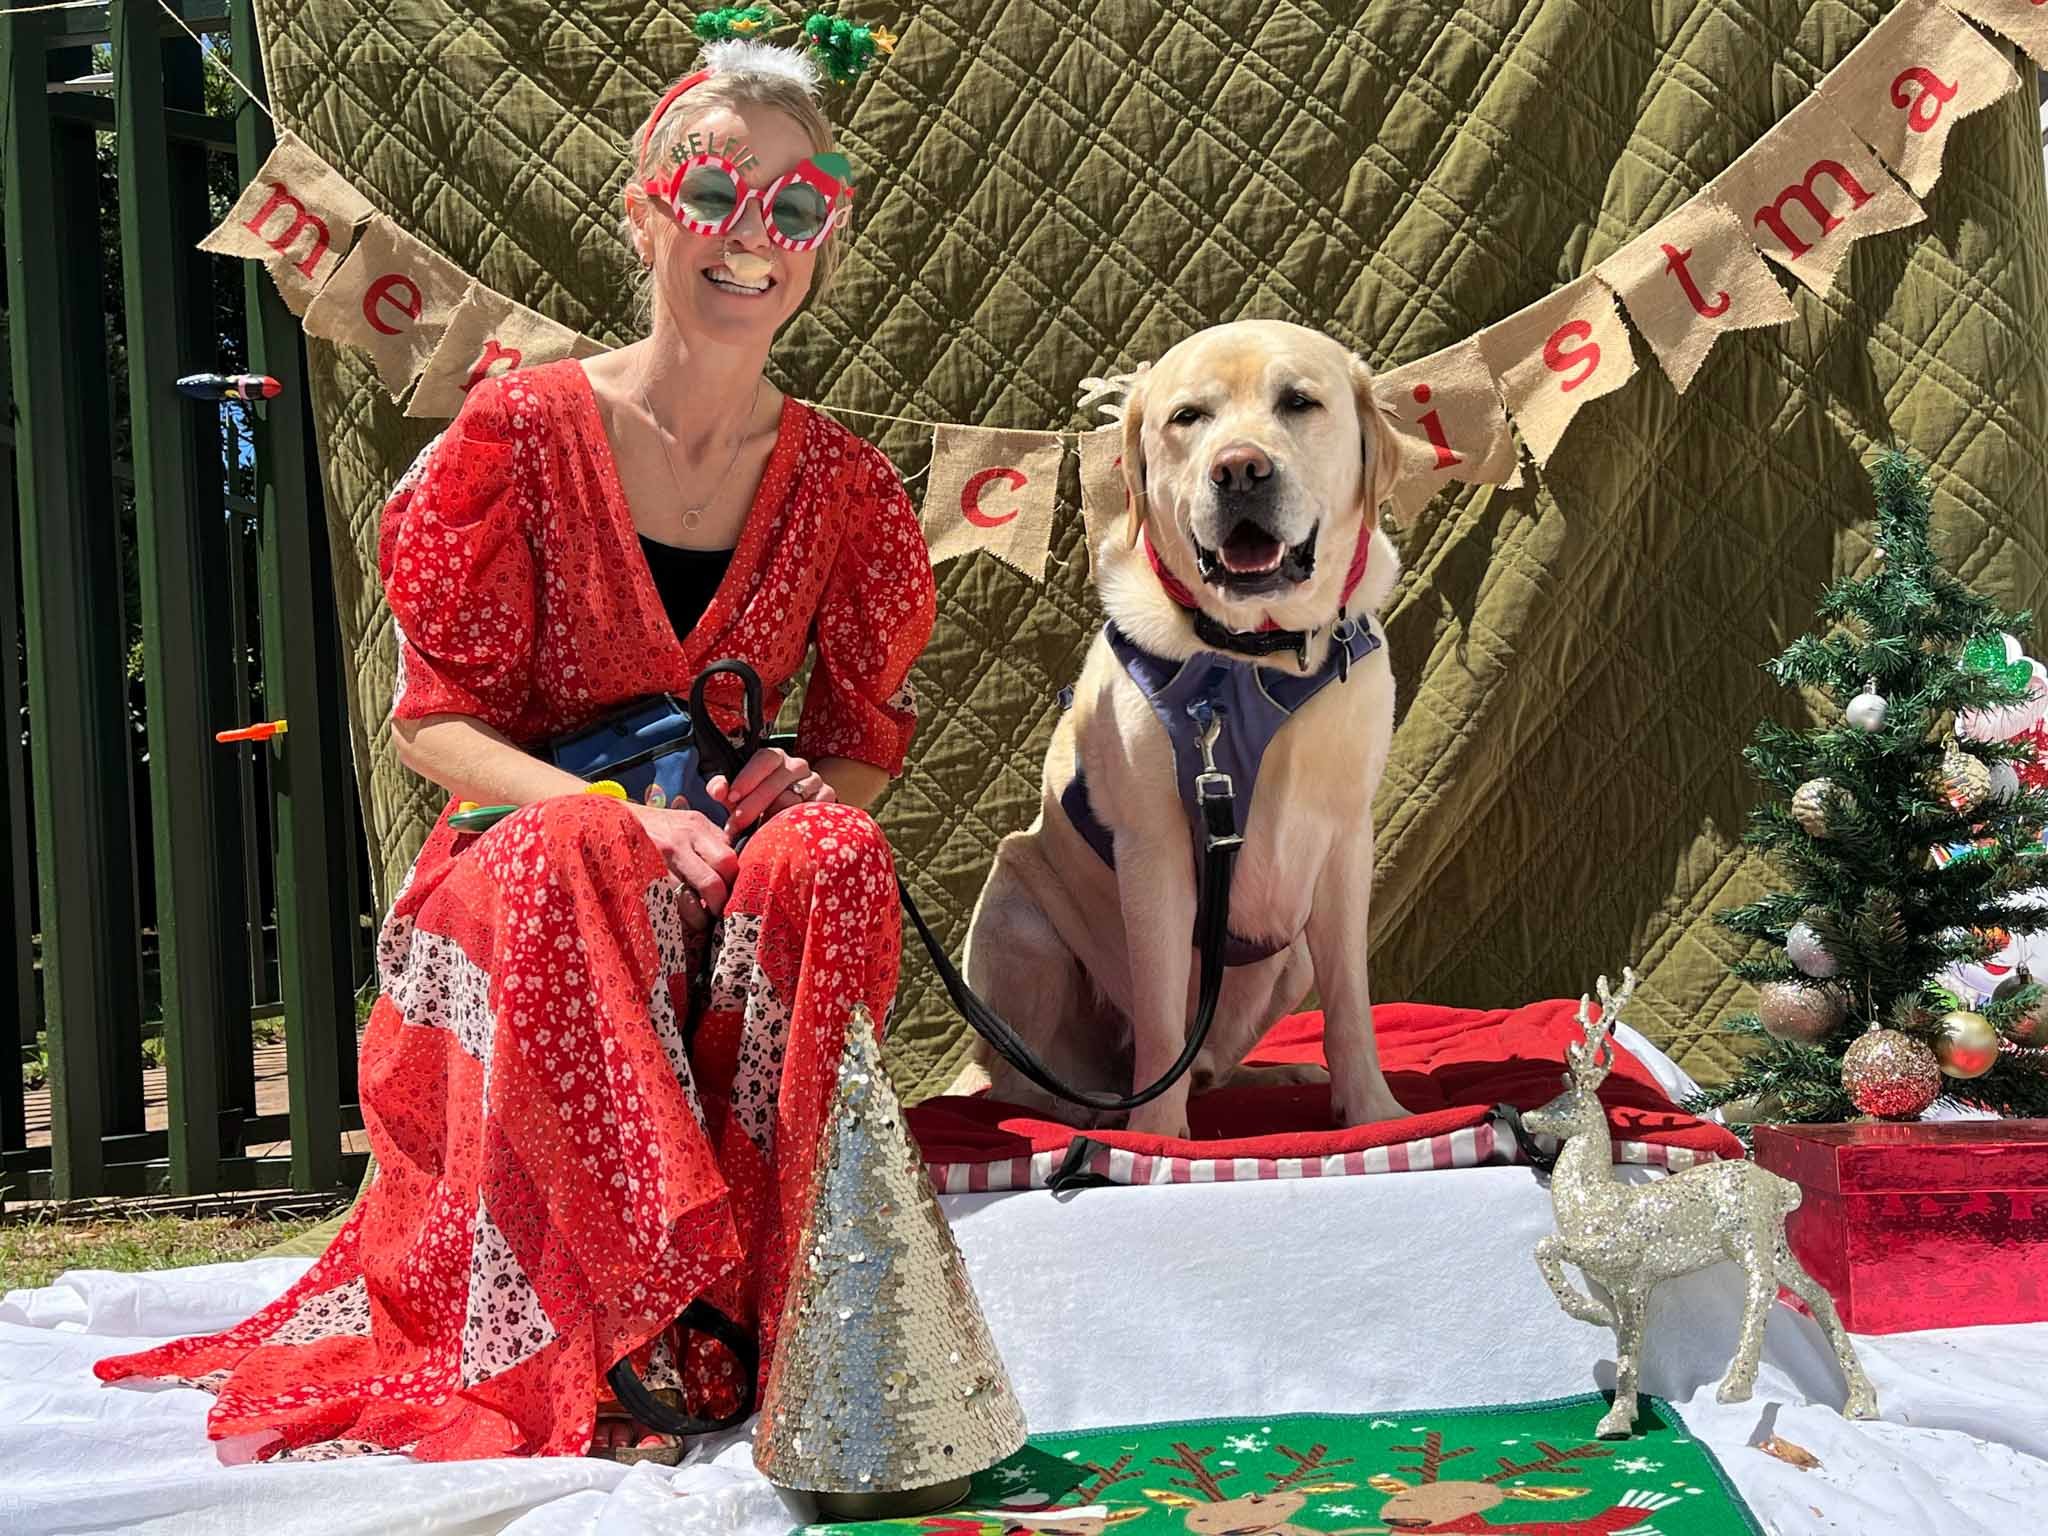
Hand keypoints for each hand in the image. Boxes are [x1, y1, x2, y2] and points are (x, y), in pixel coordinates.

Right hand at [627, 803, 738, 926]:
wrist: (608, 818)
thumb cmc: (655, 826)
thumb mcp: (686, 822)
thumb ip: (712, 841)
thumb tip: (737, 870)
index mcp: (697, 826)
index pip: (728, 860)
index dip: (733, 883)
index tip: (732, 895)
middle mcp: (679, 841)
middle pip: (713, 882)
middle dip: (719, 905)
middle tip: (718, 914)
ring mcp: (657, 859)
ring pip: (689, 901)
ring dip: (697, 918)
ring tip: (699, 922)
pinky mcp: (638, 875)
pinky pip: (664, 905)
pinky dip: (674, 918)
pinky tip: (676, 919)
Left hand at [706, 746, 833, 831]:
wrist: (792, 819)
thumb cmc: (757, 805)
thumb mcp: (738, 795)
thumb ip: (723, 789)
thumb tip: (717, 790)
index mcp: (776, 757)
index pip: (765, 759)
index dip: (748, 777)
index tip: (732, 798)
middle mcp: (798, 765)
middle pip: (776, 782)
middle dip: (753, 804)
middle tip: (736, 824)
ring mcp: (815, 781)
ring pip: (793, 799)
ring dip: (771, 817)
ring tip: (756, 832)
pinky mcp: (828, 798)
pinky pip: (810, 810)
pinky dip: (794, 822)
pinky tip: (781, 832)